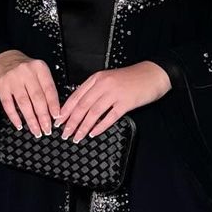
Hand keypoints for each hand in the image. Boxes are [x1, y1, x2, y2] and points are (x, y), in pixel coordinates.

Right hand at [0, 50, 61, 135]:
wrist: (3, 58)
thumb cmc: (24, 68)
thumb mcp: (38, 71)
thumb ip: (45, 86)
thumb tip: (53, 110)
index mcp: (39, 68)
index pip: (49, 89)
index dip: (53, 105)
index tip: (56, 117)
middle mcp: (26, 72)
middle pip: (37, 98)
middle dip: (43, 117)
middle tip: (47, 129)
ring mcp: (13, 79)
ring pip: (24, 103)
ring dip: (31, 120)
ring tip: (36, 130)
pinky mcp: (1, 86)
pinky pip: (8, 104)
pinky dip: (14, 117)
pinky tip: (19, 125)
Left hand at [54, 62, 171, 142]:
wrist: (153, 74)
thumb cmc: (132, 78)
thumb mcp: (109, 79)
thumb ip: (95, 90)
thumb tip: (81, 106)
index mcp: (97, 78)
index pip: (76, 95)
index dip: (66, 110)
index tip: (59, 121)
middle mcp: (104, 84)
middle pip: (82, 106)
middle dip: (71, 121)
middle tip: (65, 133)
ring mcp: (115, 93)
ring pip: (93, 112)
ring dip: (83, 127)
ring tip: (77, 137)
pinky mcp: (126, 102)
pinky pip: (110, 117)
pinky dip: (100, 126)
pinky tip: (93, 133)